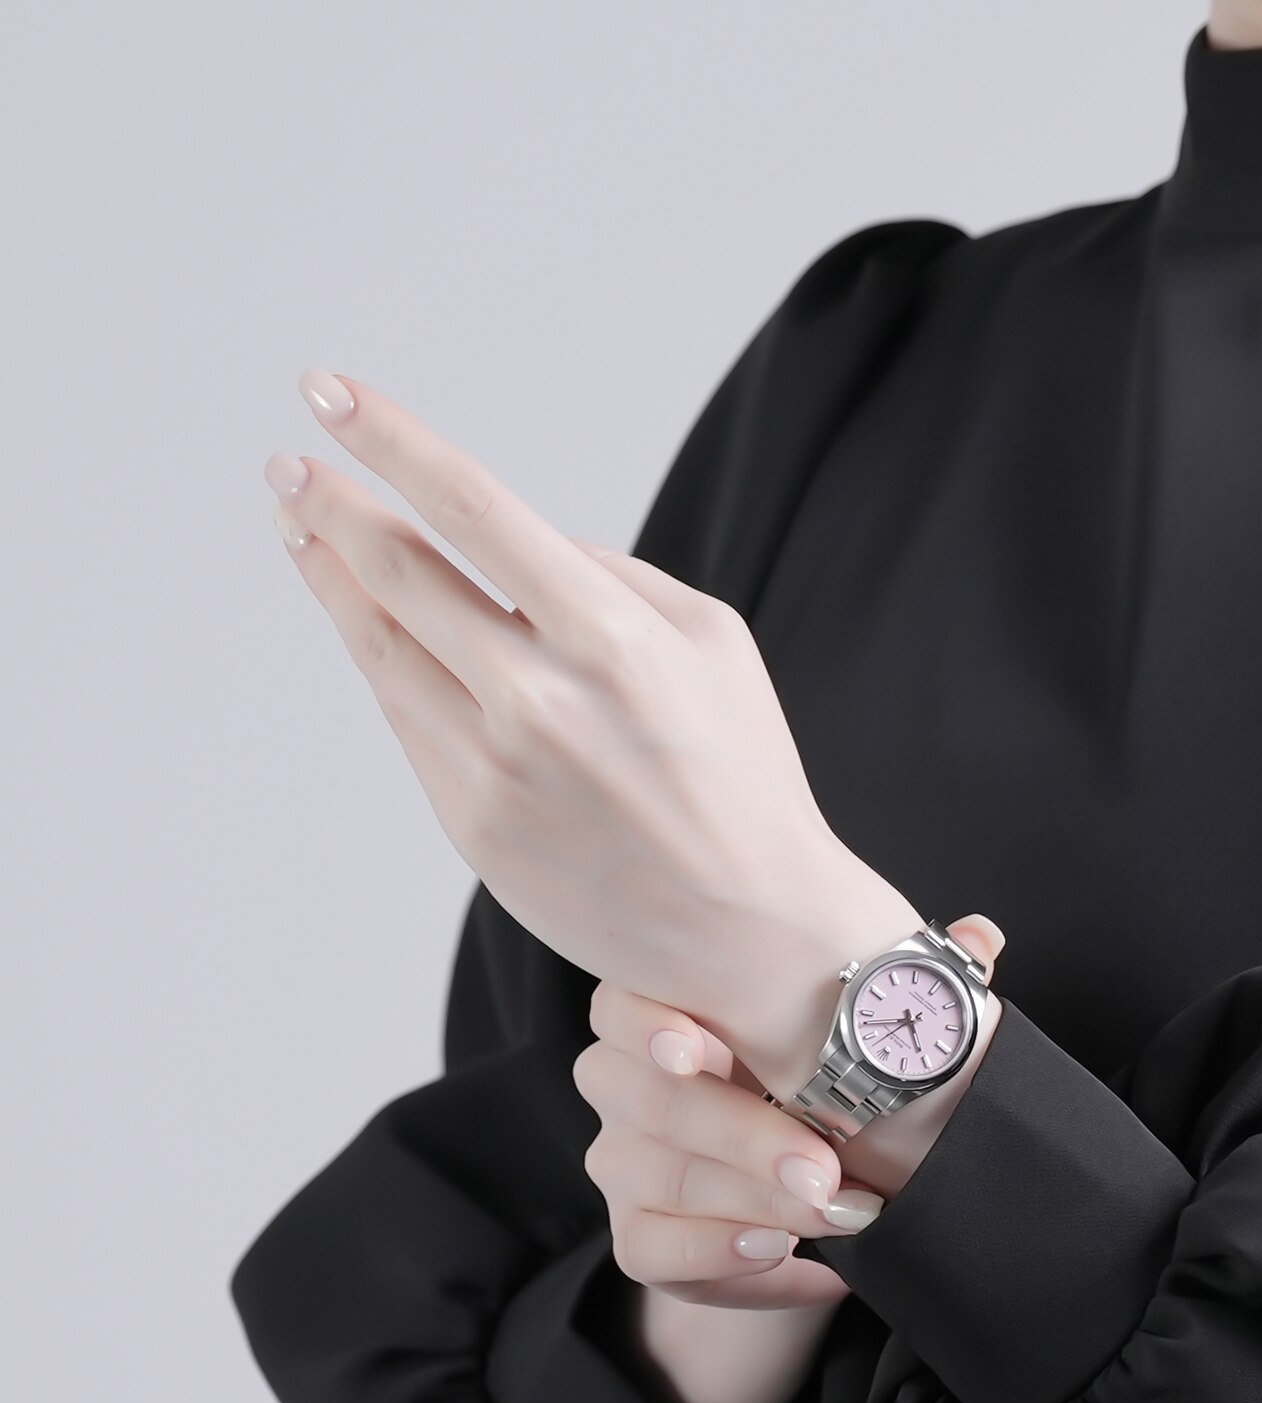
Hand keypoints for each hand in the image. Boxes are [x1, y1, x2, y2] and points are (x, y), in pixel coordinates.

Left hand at [264, 369, 918, 1095]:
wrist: (751, 930)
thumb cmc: (743, 776)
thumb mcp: (716, 645)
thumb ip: (615, 578)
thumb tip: (516, 544)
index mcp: (611, 638)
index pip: (472, 508)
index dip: (388, 441)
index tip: (328, 392)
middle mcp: (540, 701)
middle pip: (398, 572)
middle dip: (332, 505)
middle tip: (289, 468)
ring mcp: (496, 770)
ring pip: (382, 649)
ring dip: (331, 580)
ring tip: (302, 534)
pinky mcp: (472, 826)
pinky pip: (408, 723)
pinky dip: (383, 664)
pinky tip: (372, 630)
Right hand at [574, 917, 1005, 1309]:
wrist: (816, 1200)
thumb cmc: (829, 1091)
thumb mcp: (869, 1044)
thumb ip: (908, 990)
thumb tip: (980, 937)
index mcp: (673, 1014)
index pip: (621, 1007)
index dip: (647, 1025)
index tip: (697, 1049)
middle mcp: (626, 1085)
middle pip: (651, 1103)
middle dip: (746, 1140)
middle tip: (827, 1173)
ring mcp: (623, 1160)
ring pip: (654, 1178)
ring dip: (753, 1201)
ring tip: (832, 1215)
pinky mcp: (637, 1234)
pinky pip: (651, 1250)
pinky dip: (722, 1256)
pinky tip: (785, 1253)